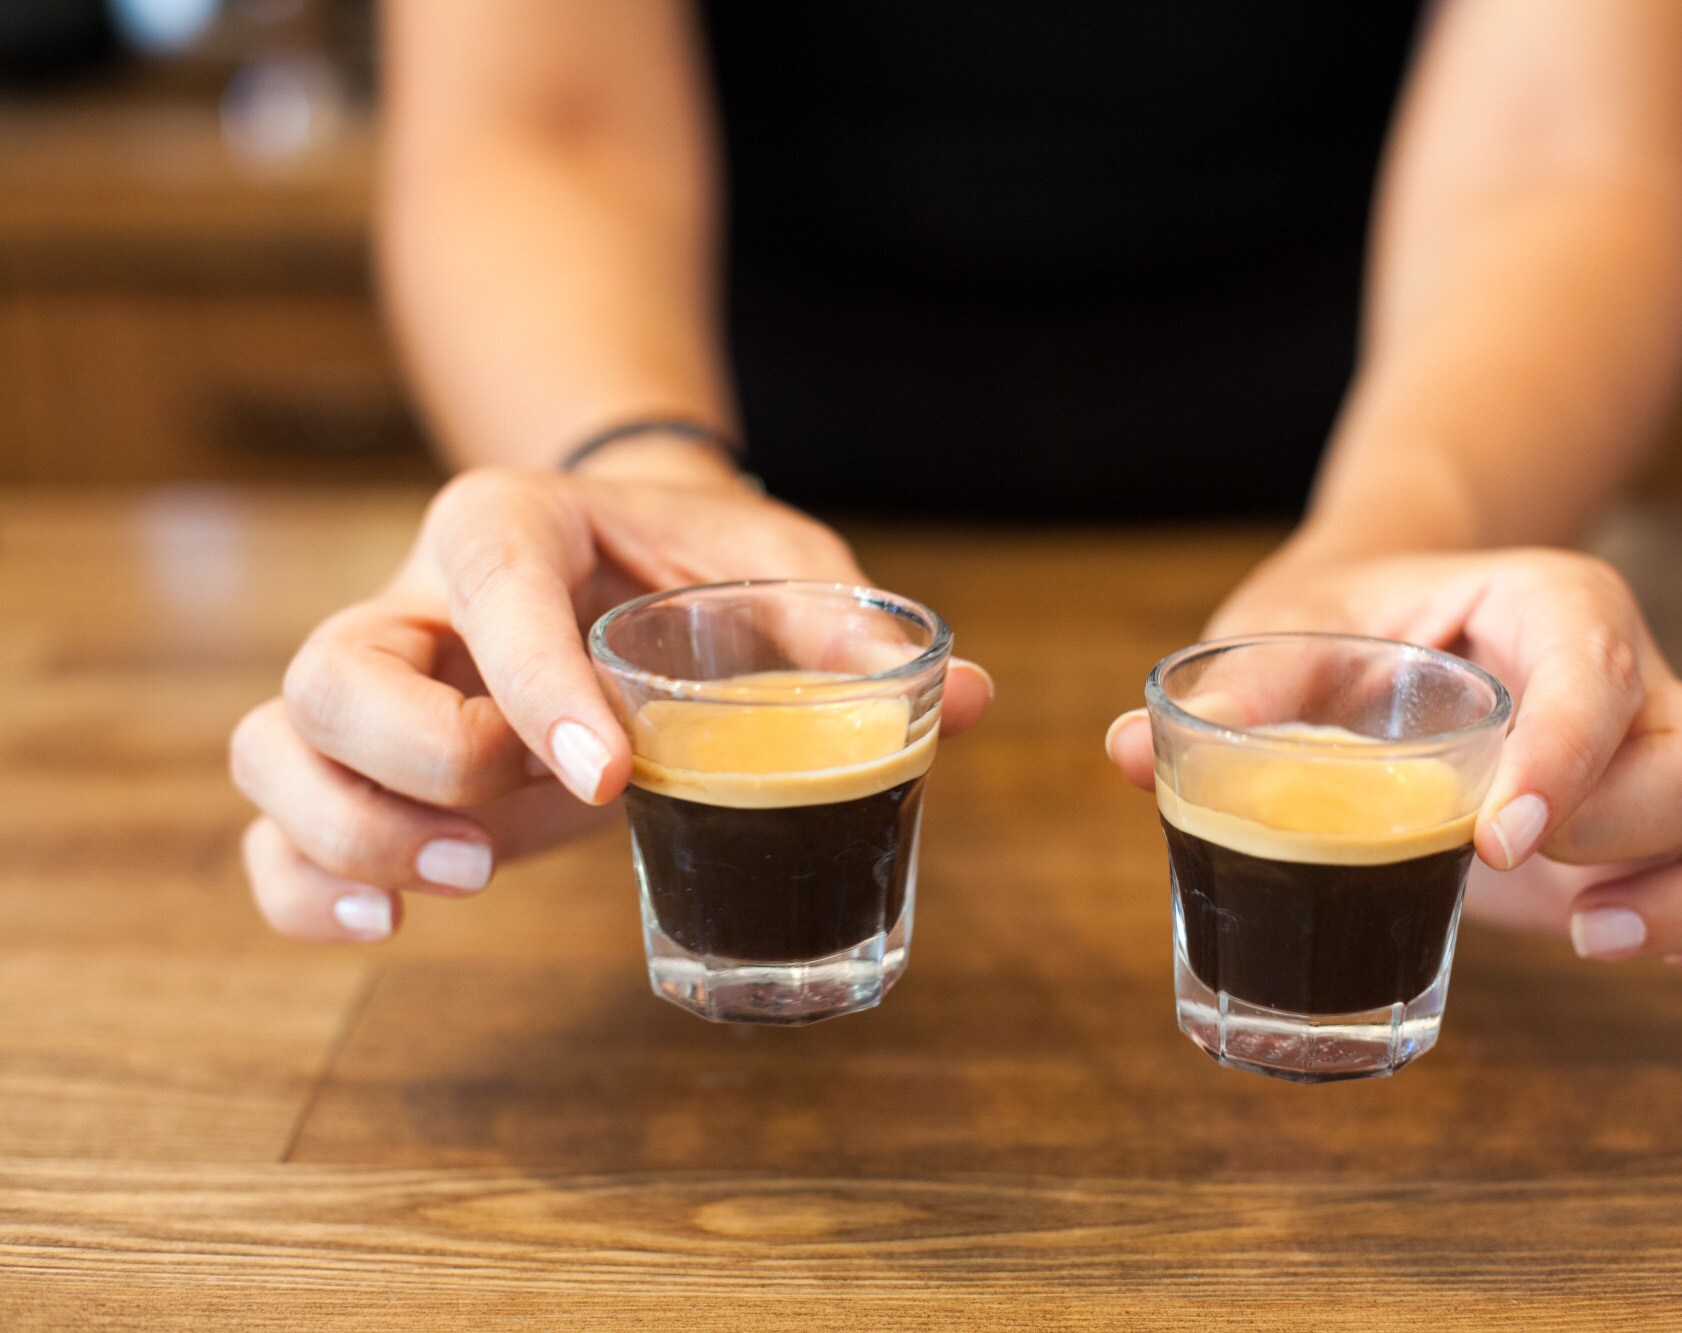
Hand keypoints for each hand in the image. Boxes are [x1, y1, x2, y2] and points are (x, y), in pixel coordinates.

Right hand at [230, 446, 993, 942]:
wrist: (621, 549)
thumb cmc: (700, 561)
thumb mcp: (775, 562)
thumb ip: (848, 625)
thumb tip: (976, 701)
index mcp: (514, 526)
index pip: (491, 584)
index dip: (534, 683)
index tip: (614, 776)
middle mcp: (417, 597)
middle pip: (334, 671)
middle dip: (419, 765)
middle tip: (517, 837)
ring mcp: (377, 684)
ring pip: (277, 745)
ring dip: (351, 832)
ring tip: (463, 885)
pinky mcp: (367, 764)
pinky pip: (274, 825)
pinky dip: (303, 887)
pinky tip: (386, 923)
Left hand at [1105, 536, 1681, 965]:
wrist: (1401, 611)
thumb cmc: (1342, 622)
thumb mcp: (1282, 632)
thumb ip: (1230, 691)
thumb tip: (1119, 752)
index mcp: (1540, 605)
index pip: (1596, 659)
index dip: (1569, 754)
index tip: (1495, 840)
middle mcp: (1627, 673)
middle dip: (1621, 835)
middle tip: (1503, 877)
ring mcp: (1661, 747)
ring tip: (1595, 941)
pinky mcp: (1669, 820)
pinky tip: (1640, 951)